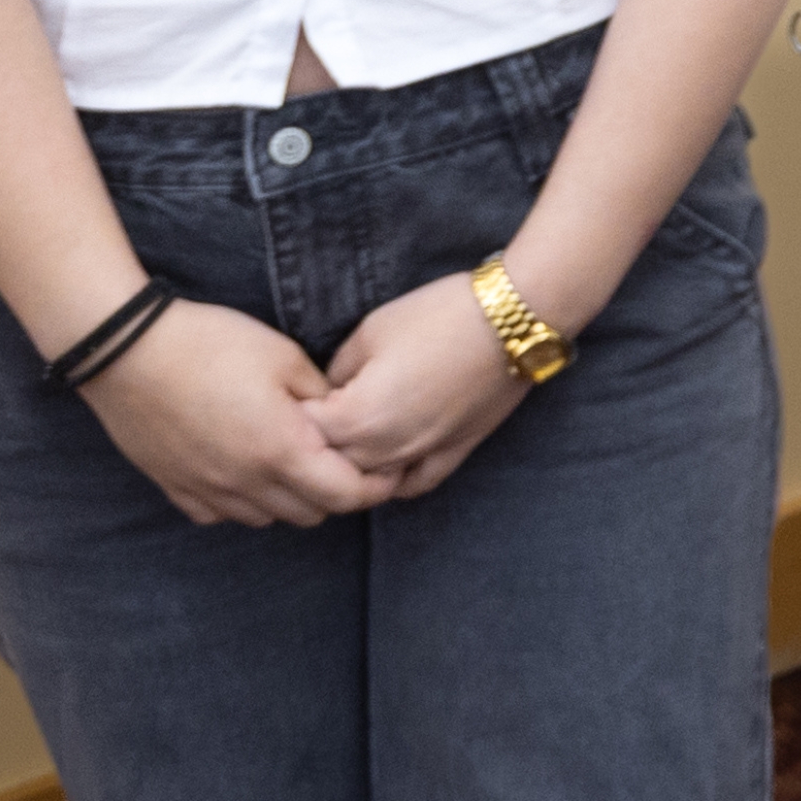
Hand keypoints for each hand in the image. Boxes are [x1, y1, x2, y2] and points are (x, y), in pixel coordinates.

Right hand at [82, 302, 395, 525]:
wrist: (125, 350)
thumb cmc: (209, 344)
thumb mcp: (283, 356)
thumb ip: (321, 396)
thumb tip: (342, 418)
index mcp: (282, 451)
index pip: (347, 496)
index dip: (375, 486)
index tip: (387, 468)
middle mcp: (246, 483)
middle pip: (311, 513)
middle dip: (336, 492)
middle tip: (343, 460)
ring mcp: (208, 490)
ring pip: (267, 517)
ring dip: (290, 498)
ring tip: (293, 461)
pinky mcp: (175, 488)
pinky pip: (221, 513)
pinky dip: (242, 500)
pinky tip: (243, 468)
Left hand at [314, 275, 530, 498]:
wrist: (512, 320)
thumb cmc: (438, 316)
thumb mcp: (370, 331)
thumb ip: (339, 369)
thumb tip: (330, 389)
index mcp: (357, 416)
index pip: (303, 431)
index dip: (294, 412)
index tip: (288, 396)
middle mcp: (385, 448)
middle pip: (331, 463)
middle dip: (316, 442)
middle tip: (311, 417)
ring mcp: (422, 456)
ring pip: (369, 482)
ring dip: (352, 466)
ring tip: (344, 440)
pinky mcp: (455, 453)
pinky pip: (414, 484)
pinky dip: (394, 480)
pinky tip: (385, 466)